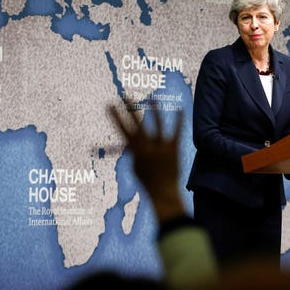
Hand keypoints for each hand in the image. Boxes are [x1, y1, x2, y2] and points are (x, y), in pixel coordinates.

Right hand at [108, 102, 184, 221]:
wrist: (163, 194)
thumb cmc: (148, 181)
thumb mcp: (136, 166)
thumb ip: (134, 152)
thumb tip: (128, 142)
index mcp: (135, 152)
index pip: (123, 130)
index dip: (115, 117)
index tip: (109, 105)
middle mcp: (146, 148)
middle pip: (136, 125)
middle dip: (129, 110)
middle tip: (124, 96)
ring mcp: (161, 148)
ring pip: (158, 126)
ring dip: (154, 111)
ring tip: (152, 98)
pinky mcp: (174, 149)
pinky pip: (176, 132)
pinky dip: (179, 120)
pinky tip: (180, 108)